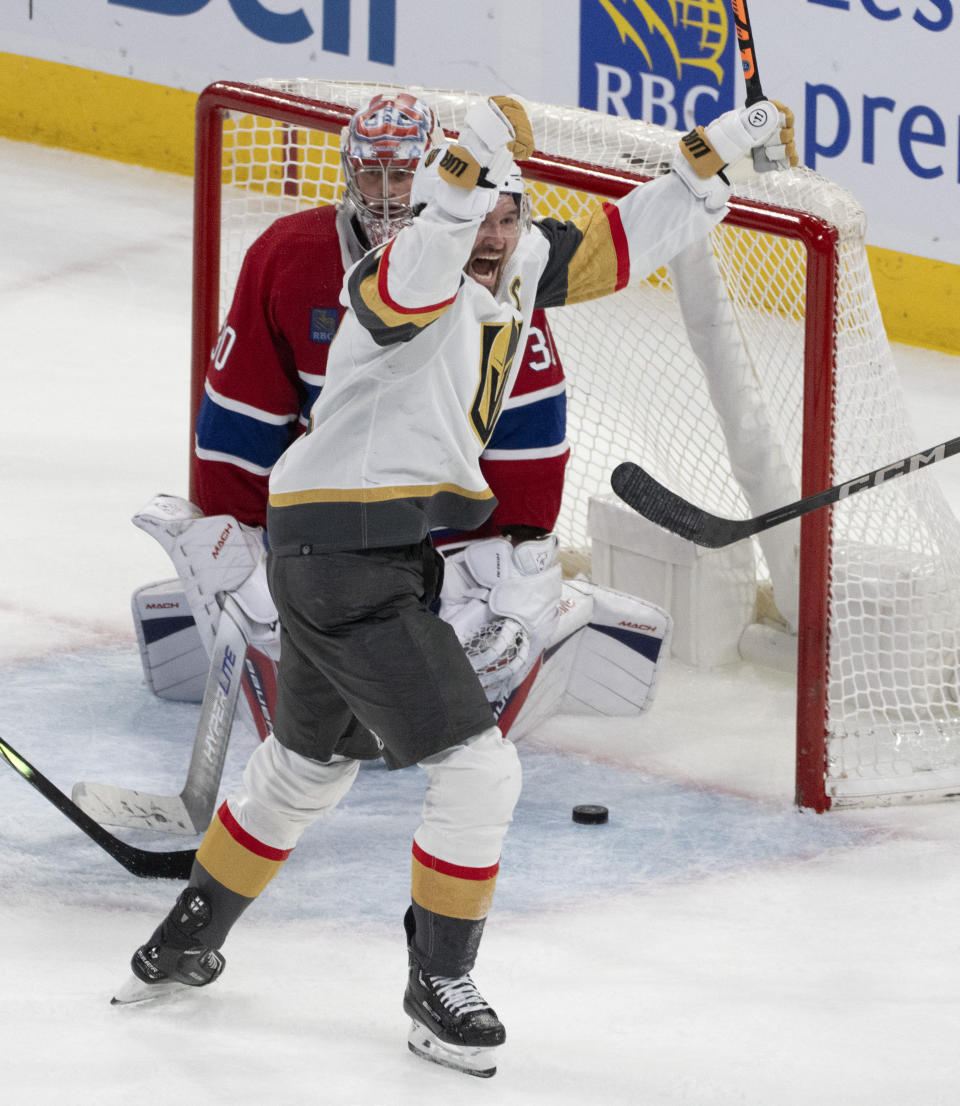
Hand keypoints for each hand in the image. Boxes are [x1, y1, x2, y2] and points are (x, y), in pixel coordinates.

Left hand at [680, 99, 795, 179]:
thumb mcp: (737, 127)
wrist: (719, 166)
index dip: (786, 115)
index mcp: (763, 120)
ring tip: (764, 154)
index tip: (782, 120)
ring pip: (790, 145)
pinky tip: (776, 162)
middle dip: (780, 136)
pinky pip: (791, 159)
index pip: (784, 112)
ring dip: (780, 150)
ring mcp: (773, 148)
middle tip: (765, 143)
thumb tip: (774, 112)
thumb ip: (756, 119)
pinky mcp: (773, 162)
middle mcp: (770, 132)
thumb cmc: (724, 144)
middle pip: (789, 129)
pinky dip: (789, 161)